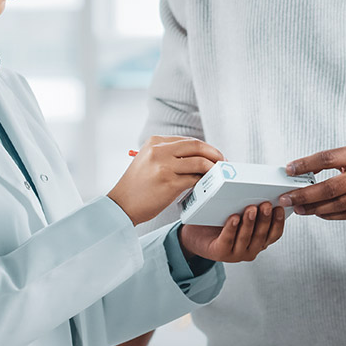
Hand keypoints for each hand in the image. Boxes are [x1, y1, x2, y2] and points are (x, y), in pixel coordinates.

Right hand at [109, 136, 223, 225]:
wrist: (121, 205)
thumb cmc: (137, 185)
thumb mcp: (148, 160)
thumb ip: (169, 154)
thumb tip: (198, 155)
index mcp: (155, 142)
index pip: (188, 140)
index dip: (205, 147)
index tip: (214, 155)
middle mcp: (159, 151)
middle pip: (197, 146)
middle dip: (214, 154)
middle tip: (223, 163)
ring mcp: (164, 167)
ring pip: (199, 162)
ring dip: (213, 169)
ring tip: (218, 175)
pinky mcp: (169, 184)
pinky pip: (195, 180)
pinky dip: (204, 182)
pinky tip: (206, 186)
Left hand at [179, 202, 284, 261]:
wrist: (197, 234)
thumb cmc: (220, 222)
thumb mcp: (239, 213)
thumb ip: (251, 205)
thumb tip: (258, 185)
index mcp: (259, 241)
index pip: (275, 234)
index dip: (279, 222)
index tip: (279, 207)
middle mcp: (250, 249)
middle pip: (261, 235)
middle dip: (265, 219)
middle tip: (266, 204)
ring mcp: (236, 254)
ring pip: (246, 238)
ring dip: (250, 223)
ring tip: (251, 208)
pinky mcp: (220, 253)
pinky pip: (228, 240)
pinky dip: (232, 228)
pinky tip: (233, 218)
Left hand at [281, 140, 345, 219]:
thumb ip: (338, 158)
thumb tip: (310, 170)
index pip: (327, 159)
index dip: (306, 164)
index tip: (289, 169)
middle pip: (330, 187)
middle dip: (304, 194)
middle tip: (287, 198)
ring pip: (338, 205)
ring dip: (315, 208)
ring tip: (300, 208)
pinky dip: (332, 215)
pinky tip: (320, 213)